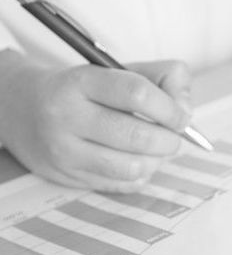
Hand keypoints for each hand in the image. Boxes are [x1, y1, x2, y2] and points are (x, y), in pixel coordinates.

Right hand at [0, 52, 192, 190]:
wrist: (22, 109)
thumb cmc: (85, 91)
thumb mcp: (117, 70)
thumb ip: (161, 78)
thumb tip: (185, 109)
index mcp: (81, 81)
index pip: (138, 93)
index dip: (170, 109)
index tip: (182, 117)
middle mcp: (67, 115)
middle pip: (138, 135)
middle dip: (169, 140)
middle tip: (173, 136)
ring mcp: (64, 150)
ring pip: (132, 166)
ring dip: (156, 161)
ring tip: (155, 150)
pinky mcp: (67, 176)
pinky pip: (122, 184)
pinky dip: (140, 175)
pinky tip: (136, 161)